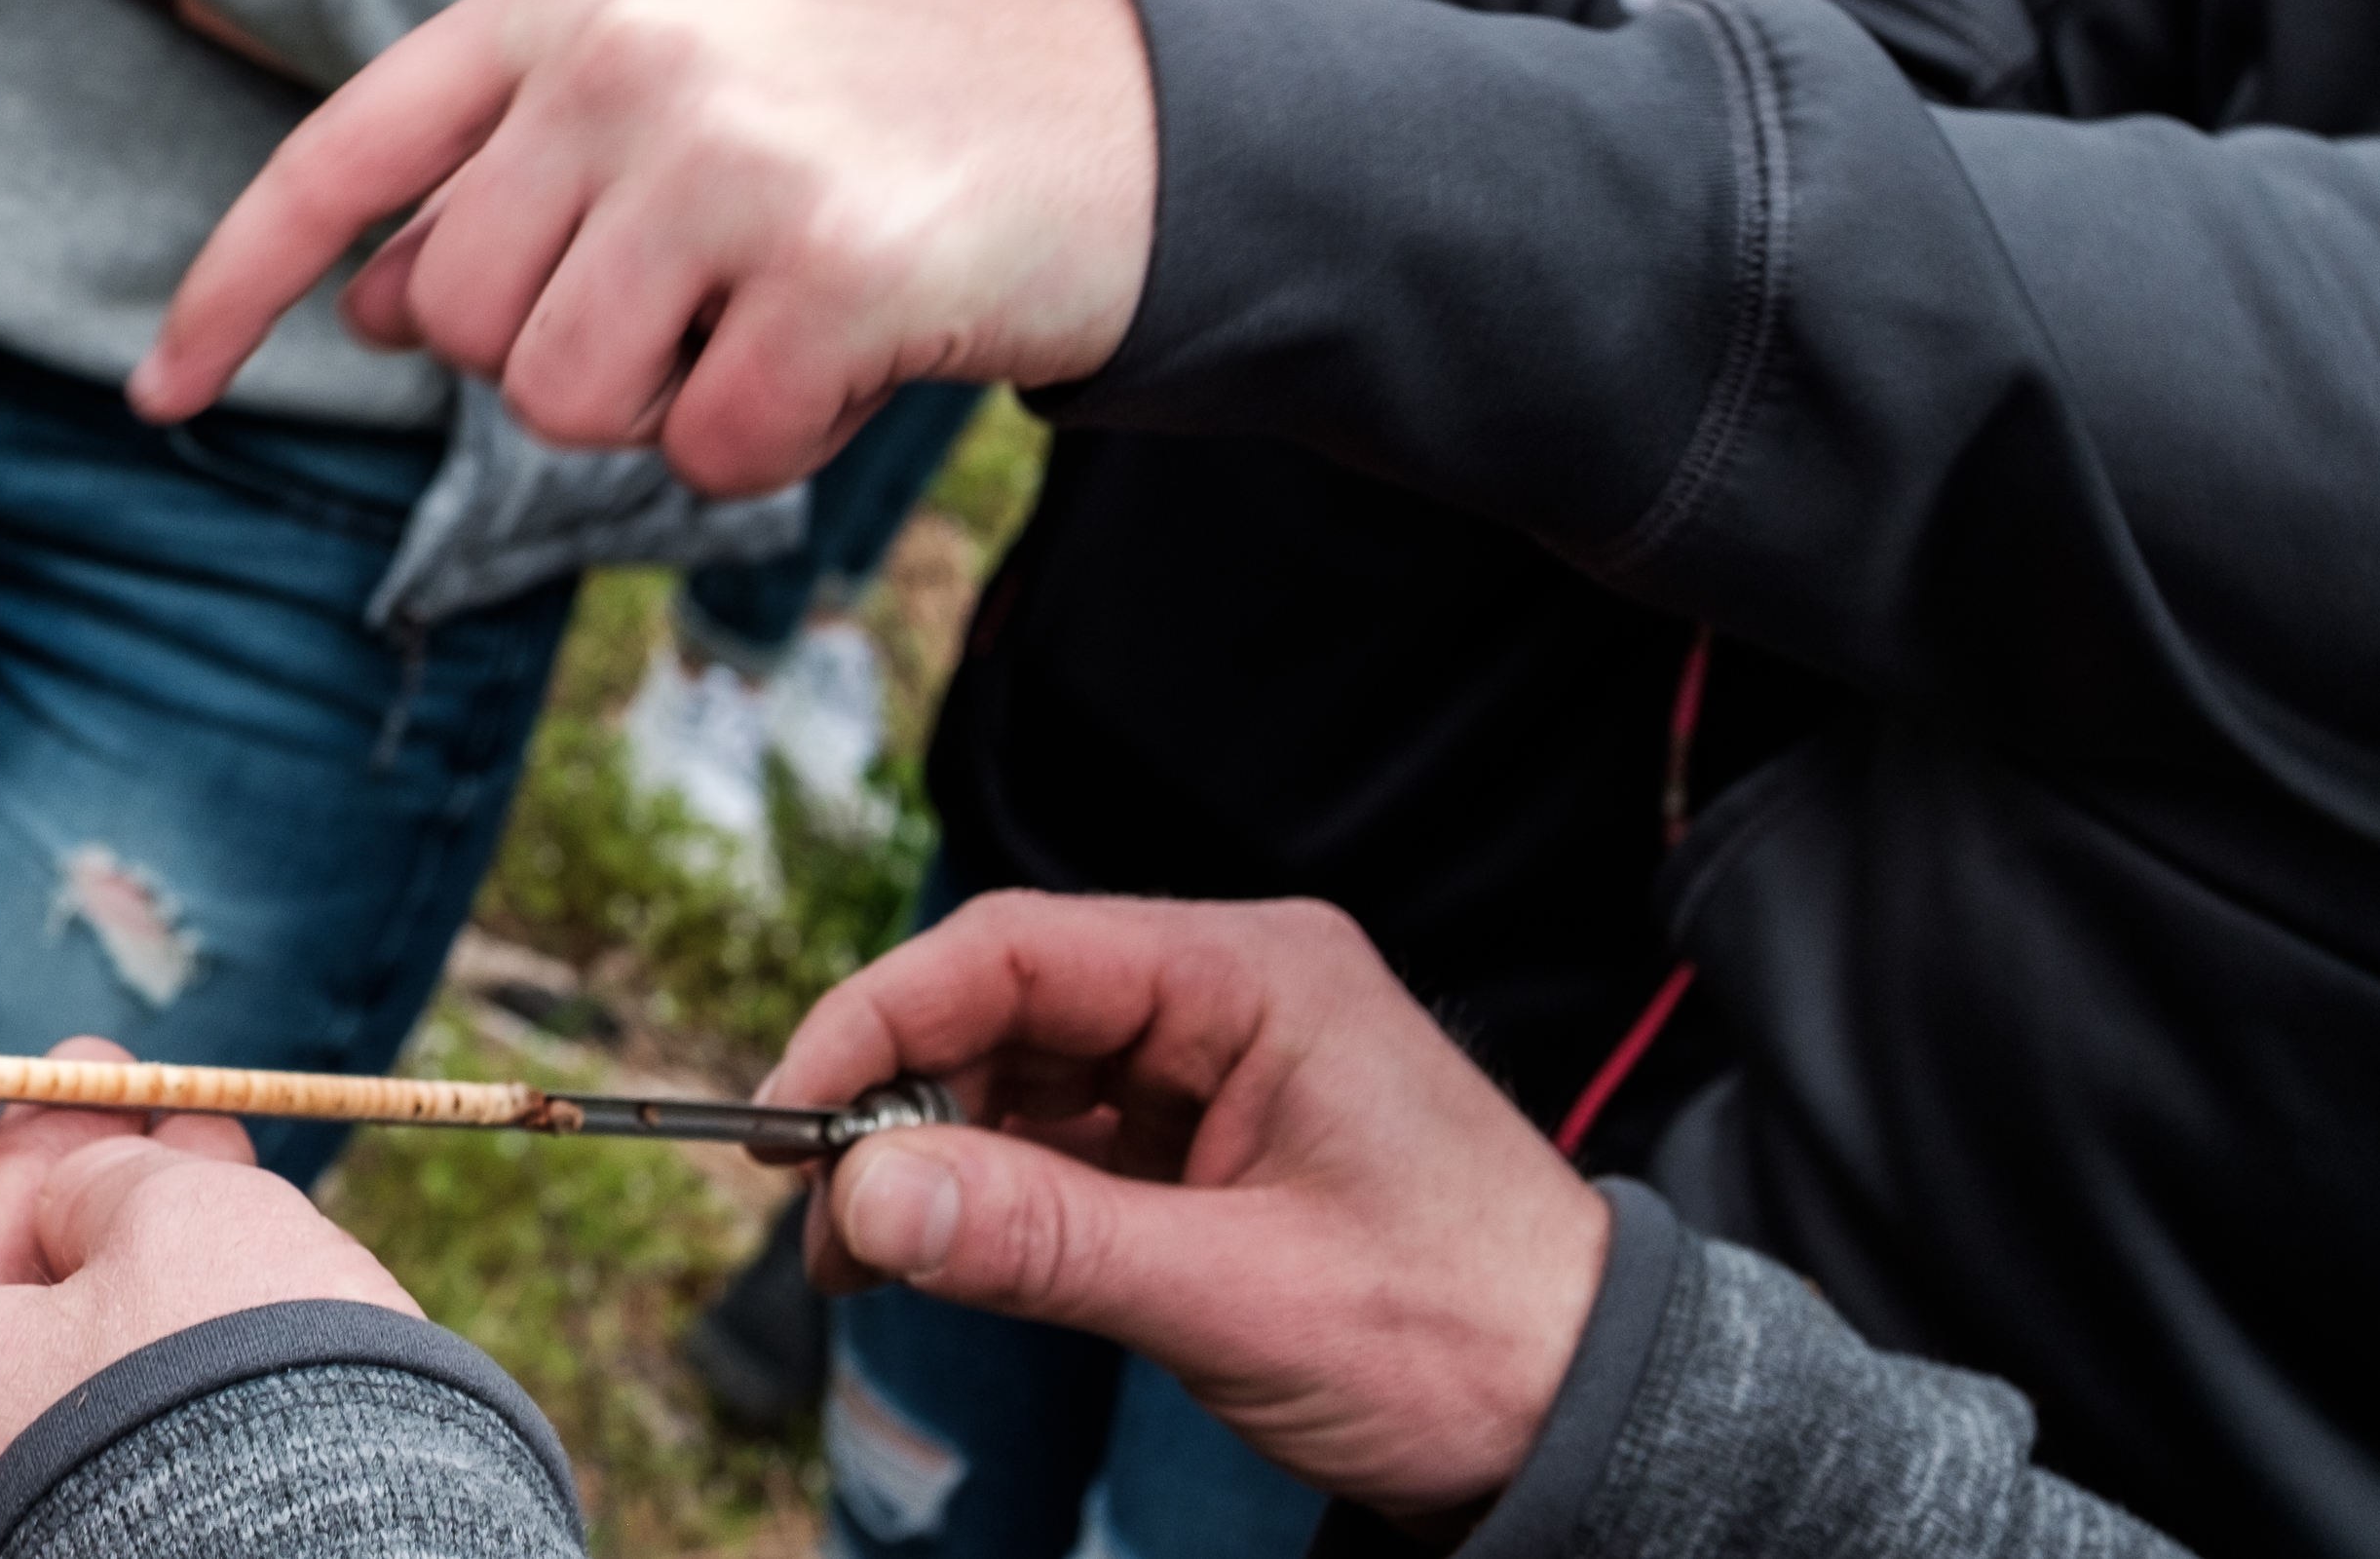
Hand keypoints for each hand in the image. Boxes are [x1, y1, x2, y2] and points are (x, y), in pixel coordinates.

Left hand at [0, 1019, 420, 1558]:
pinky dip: (127, 1331)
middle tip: (101, 1076)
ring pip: (8, 1357)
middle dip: (22, 1162)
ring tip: (194, 1137)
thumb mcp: (165, 1213)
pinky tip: (225, 1242)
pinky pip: (64, 1435)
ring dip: (96, 1230)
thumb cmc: (227, 1391)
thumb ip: (93, 1181)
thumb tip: (87, 1201)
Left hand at [133, 0, 1157, 497]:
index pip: (344, 157)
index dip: (236, 283)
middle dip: (570, 356)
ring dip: (669, 406)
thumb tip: (376, 304)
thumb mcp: (675, 96)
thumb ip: (513, 179)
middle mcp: (625, 51)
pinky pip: (707, 454)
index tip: (160, 393)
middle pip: (467, 326)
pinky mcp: (830, 265)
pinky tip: (854, 352)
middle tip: (706, 290)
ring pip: (566, 403)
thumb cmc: (876, 121)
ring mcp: (726, 151)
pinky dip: (772, 444)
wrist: (1132, 125)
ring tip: (777, 310)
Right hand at [763, 894, 1611, 1529]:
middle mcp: (1232, 993)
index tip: (785, 1120)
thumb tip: (864, 1195)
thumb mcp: (1235, 1296)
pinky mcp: (1213, 1137)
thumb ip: (1042, 1239)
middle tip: (815, 1215)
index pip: (1013, 952)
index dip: (877, 1023)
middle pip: (1003, 1005)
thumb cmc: (1463, 1344)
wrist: (1593, 1428)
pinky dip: (992, 1190)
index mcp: (1256, 976)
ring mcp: (1221, 1065)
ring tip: (862, 1256)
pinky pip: (1065, 1135)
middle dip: (894, 1101)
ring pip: (1021, 1072)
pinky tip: (943, 1247)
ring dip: (932, 1154)